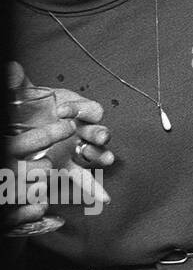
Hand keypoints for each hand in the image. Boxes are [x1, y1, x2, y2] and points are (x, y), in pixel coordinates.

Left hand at [2, 63, 112, 229]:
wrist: (21, 125)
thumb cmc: (27, 109)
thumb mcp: (22, 96)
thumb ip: (18, 83)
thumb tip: (11, 69)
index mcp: (76, 111)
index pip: (89, 108)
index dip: (80, 109)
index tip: (62, 110)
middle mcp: (82, 129)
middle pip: (99, 130)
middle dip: (98, 133)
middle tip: (92, 136)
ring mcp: (78, 149)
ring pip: (97, 153)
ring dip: (100, 155)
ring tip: (98, 158)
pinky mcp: (69, 166)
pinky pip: (85, 179)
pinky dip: (96, 190)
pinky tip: (104, 200)